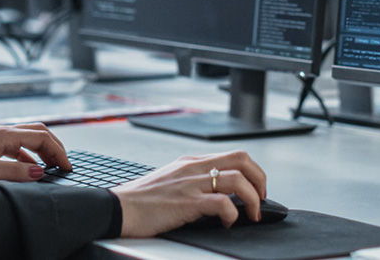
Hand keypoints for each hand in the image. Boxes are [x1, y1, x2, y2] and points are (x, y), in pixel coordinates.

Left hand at [0, 123, 71, 181]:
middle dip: (54, 146)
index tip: (67, 166)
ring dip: (43, 150)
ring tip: (53, 166)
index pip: (40, 137)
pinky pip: (17, 147)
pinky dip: (29, 156)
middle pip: (37, 131)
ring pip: (28, 138)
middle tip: (65, 163)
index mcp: (4, 135)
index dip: (57, 151)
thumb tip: (41, 172)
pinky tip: (32, 169)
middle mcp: (2, 132)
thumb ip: (16, 172)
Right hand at [110, 150, 266, 236]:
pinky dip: (233, 215)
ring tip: (250, 215)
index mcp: (190, 161)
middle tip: (260, 200)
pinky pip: (223, 203)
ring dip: (253, 200)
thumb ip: (192, 180)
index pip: (234, 155)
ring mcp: (191, 183)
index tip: (255, 190)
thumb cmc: (141, 200)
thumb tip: (216, 193)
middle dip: (260, 181)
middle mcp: (193, 167)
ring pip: (238, 179)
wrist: (118, 208)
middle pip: (242, 159)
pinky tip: (227, 223)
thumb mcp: (170, 181)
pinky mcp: (188, 202)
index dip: (253, 172)